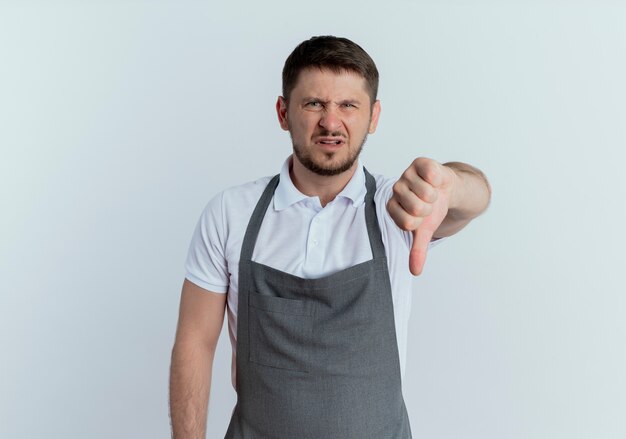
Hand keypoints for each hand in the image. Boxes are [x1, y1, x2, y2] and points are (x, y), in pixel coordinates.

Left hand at [386, 158, 455, 275]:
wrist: (446, 189)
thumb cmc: (432, 209)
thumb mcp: (425, 230)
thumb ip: (417, 250)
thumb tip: (415, 271)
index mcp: (393, 207)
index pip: (407, 223)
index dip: (422, 222)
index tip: (423, 217)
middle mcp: (396, 190)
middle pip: (417, 208)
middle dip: (430, 208)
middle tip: (429, 203)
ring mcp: (406, 175)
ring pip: (426, 192)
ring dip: (436, 195)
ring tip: (432, 191)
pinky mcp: (419, 163)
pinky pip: (431, 175)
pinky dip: (439, 180)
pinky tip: (436, 180)